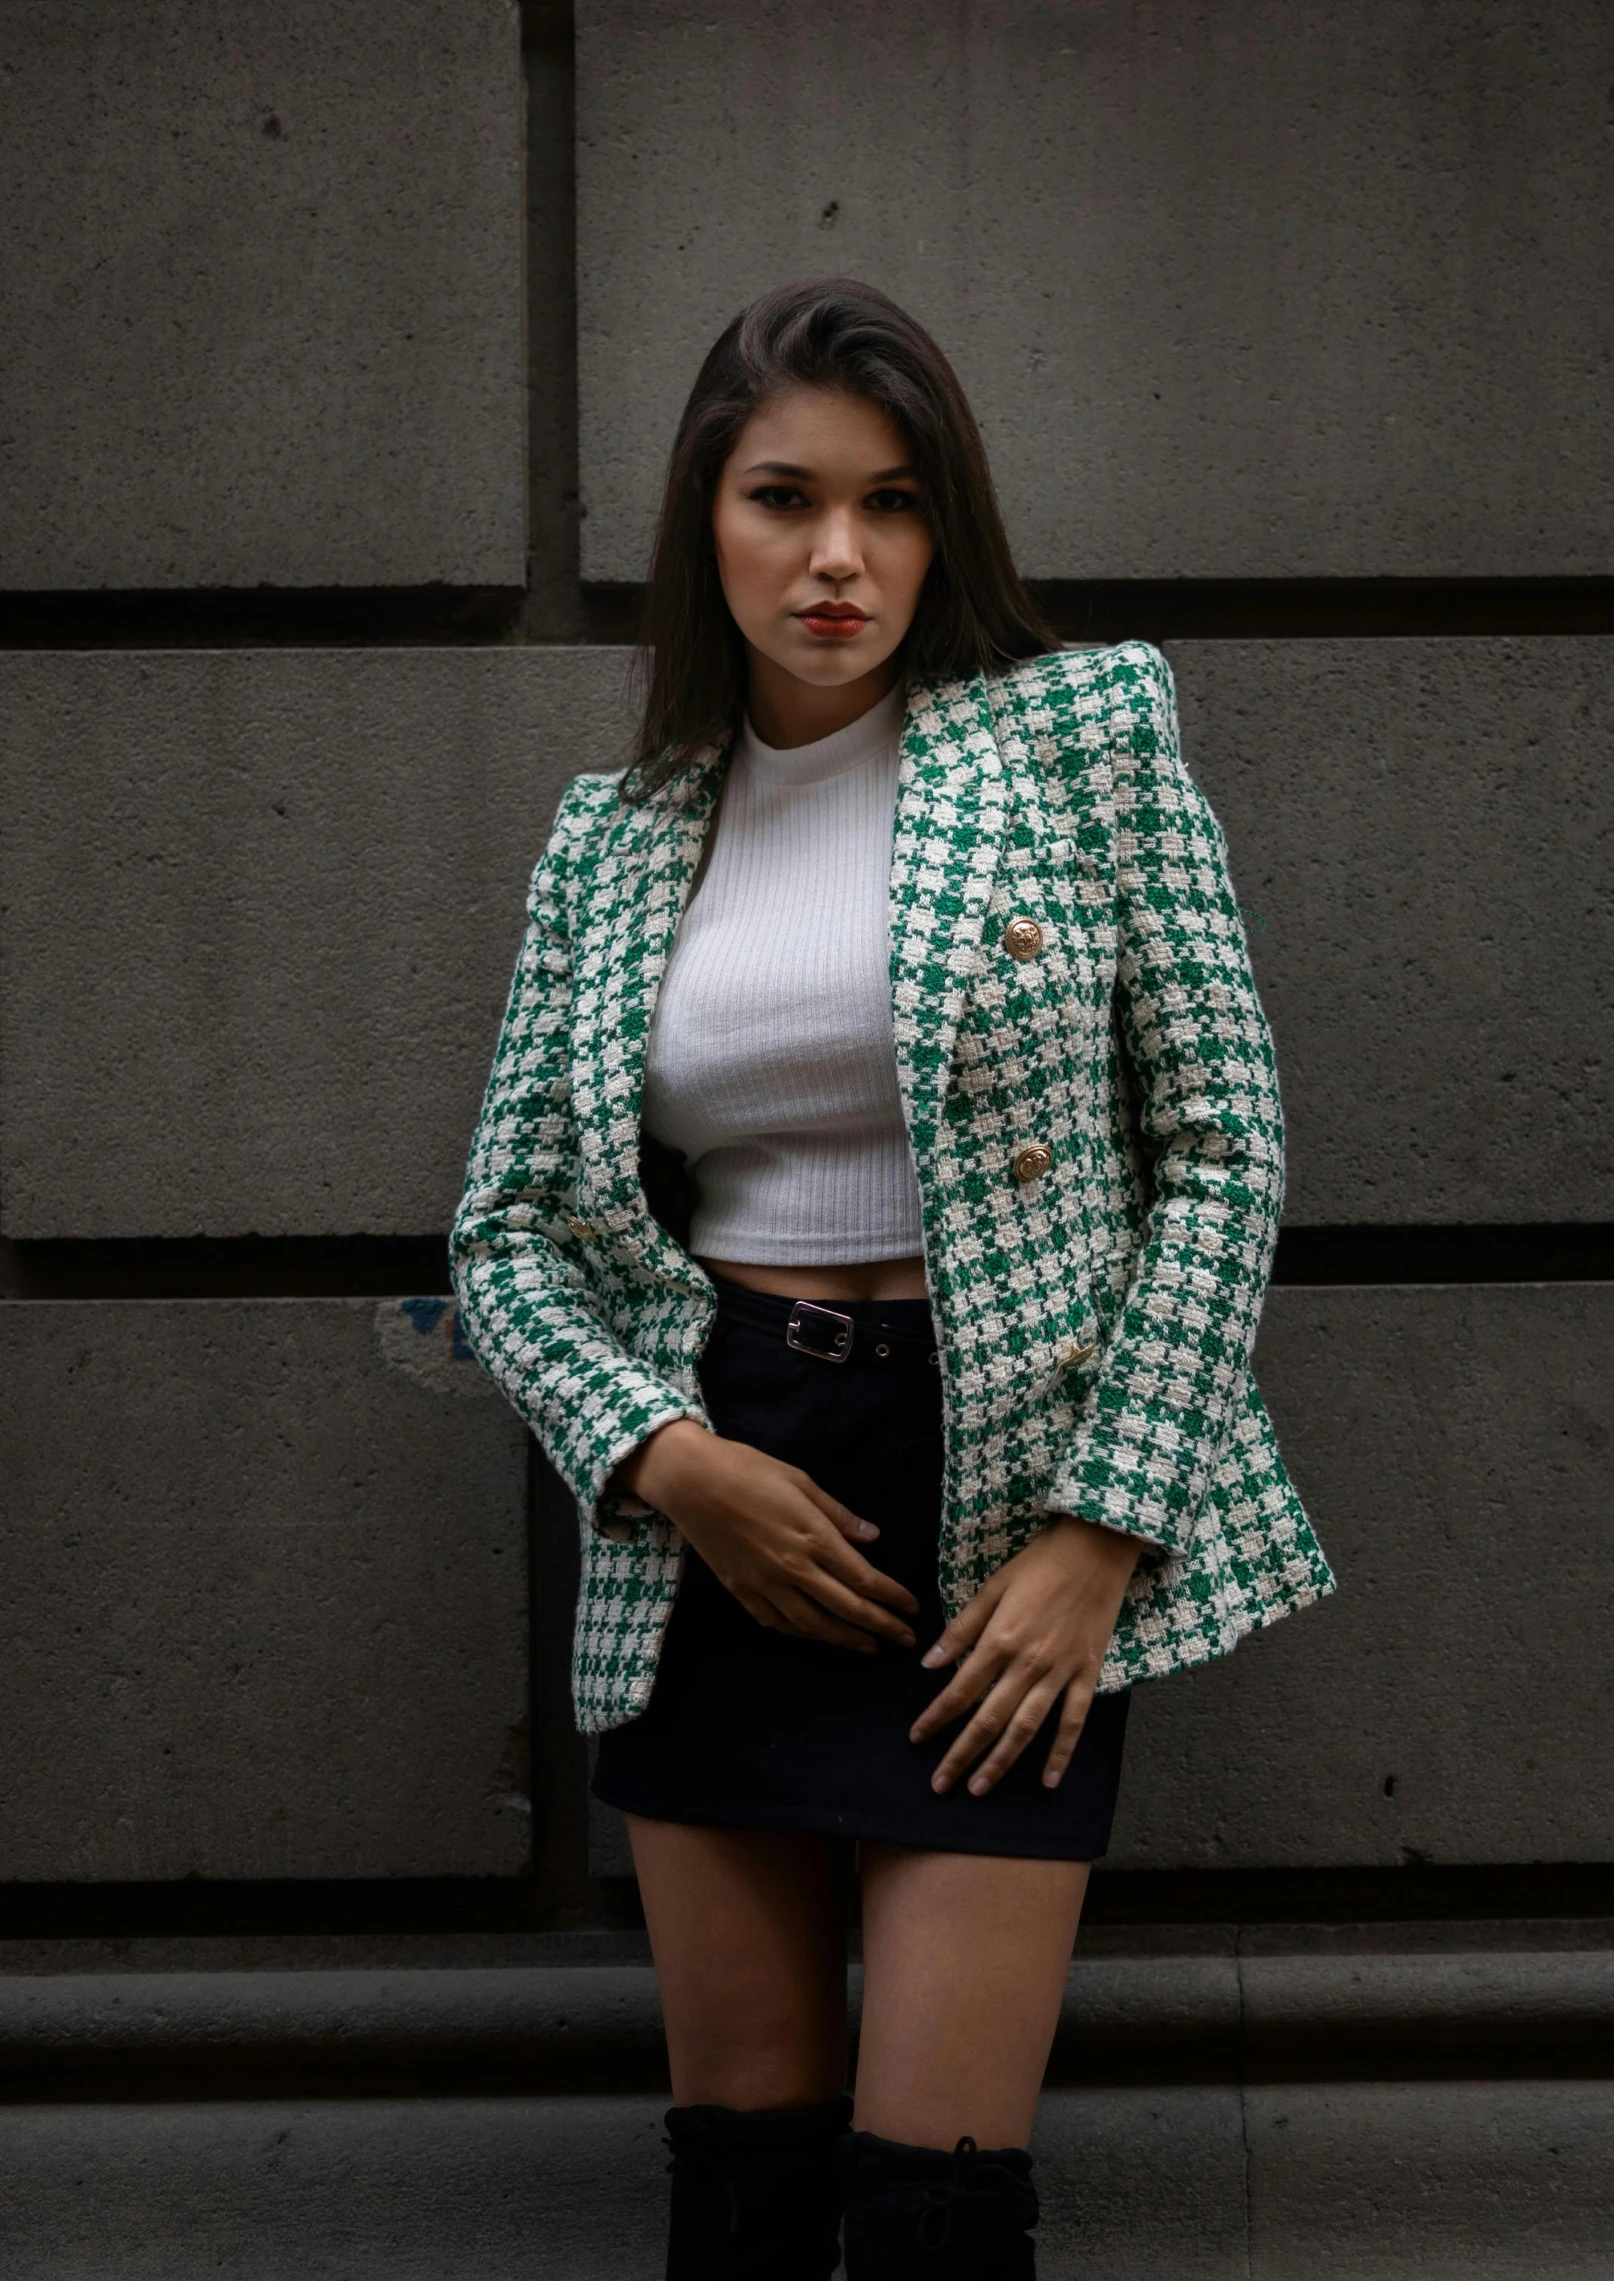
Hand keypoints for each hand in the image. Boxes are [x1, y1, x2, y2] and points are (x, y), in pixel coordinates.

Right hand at [616, 1419, 919, 1653]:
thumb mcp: (801, 1481)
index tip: (912, 1608)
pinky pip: (778, 1624)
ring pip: (814, 1625)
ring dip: (846, 1639)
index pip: (864, 1579)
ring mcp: (765, 1585)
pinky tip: (817, 1636)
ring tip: (869, 1648)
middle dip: (881, 1627)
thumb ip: (839, 1515)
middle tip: (905, 1640)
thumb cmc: (749, 1471)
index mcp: (813, 1537)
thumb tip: (874, 1538)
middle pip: (847, 1608)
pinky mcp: (742, 1592)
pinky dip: (803, 1634)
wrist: (691, 1482)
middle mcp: (793, 1568)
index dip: (892, 1598)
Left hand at [909, 1514, 1139, 1794]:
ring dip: (1001, 1762)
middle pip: (988, 1719)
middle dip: (961, 1755)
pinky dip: (1061, 1753)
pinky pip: (1073, 1721)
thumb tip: (929, 1664)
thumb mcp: (993, 1586)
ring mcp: (1060, 1672)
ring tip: (979, 1789)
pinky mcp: (1087, 1674)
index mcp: (1000, 1639)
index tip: (916, 1739)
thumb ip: (962, 1629)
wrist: (1097, 1547)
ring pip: (1026, 1728)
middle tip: (941, 1785)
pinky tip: (1047, 1781)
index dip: (935, 1718)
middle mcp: (1028, 1663)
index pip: (959, 1690)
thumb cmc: (1039, 1562)